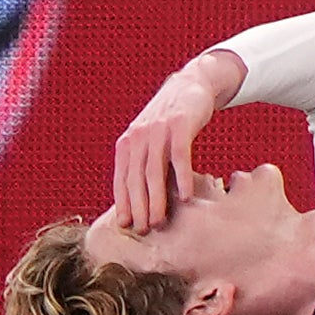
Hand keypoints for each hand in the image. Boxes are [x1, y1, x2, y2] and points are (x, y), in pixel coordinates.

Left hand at [111, 52, 237, 232]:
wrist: (192, 84)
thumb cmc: (171, 120)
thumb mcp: (149, 139)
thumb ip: (143, 163)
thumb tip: (140, 199)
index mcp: (127, 143)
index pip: (122, 179)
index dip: (123, 204)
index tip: (127, 226)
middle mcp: (138, 137)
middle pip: (136, 179)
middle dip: (139, 207)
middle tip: (145, 230)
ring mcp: (158, 130)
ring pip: (154, 172)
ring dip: (156, 200)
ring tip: (160, 221)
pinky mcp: (180, 125)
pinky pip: (179, 157)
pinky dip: (182, 178)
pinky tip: (186, 197)